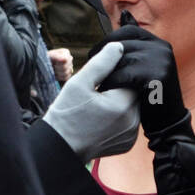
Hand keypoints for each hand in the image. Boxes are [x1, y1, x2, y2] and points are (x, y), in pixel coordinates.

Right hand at [41, 42, 139, 161]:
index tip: (102, 80)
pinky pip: (130, 123)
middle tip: (99, 92)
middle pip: (135, 94)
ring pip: (134, 108)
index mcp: (123, 105)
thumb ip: (101, 63)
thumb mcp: (79, 84)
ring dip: (122, 103)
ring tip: (100, 105)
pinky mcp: (128, 143)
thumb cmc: (66, 114)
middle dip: (121, 89)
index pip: (132, 79)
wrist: (59, 147)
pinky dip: (121, 118)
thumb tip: (119, 47)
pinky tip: (104, 118)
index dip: (118, 75)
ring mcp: (132, 135)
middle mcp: (132, 122)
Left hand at [90, 24, 186, 140]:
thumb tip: (125, 13)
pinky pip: (124, 74)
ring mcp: (162, 61)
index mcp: (158, 42)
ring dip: (104, 72)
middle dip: (102, 56)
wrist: (168, 121)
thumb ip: (134, 42)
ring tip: (95, 83)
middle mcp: (162, 48)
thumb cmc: (149, 93)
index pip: (127, 31)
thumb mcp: (142, 63)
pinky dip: (111, 83)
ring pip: (121, 59)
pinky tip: (104, 92)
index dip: (107, 42)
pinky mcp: (158, 76)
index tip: (94, 57)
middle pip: (122, 43)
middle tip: (90, 71)